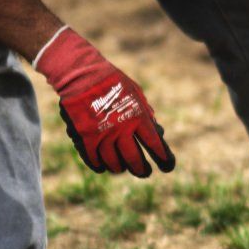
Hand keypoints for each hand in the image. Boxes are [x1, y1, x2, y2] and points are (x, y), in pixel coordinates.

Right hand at [33, 26, 174, 176]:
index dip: (163, 158)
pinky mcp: (85, 137)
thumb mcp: (136, 93)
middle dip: (141, 170)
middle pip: (134, 160)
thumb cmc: (112, 82)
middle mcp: (121, 128)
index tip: (168, 166)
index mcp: (137, 116)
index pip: (155, 145)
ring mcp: (102, 134)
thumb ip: (146, 113)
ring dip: (120, 168)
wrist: (81, 74)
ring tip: (122, 168)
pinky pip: (94, 160)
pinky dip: (99, 165)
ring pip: (114, 163)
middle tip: (145, 173)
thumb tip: (157, 132)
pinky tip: (103, 166)